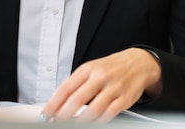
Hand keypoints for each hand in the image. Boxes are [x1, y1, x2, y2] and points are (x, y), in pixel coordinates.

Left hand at [40, 48, 161, 122]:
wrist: (138, 63)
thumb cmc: (110, 68)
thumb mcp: (91, 69)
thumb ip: (76, 84)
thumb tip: (58, 102)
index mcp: (87, 69)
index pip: (65, 88)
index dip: (53, 103)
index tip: (46, 114)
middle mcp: (99, 77)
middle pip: (77, 99)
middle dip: (64, 114)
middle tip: (57, 122)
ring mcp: (113, 88)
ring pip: (94, 109)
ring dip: (81, 121)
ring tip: (73, 125)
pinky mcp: (125, 99)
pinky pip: (109, 113)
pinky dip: (99, 121)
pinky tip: (93, 123)